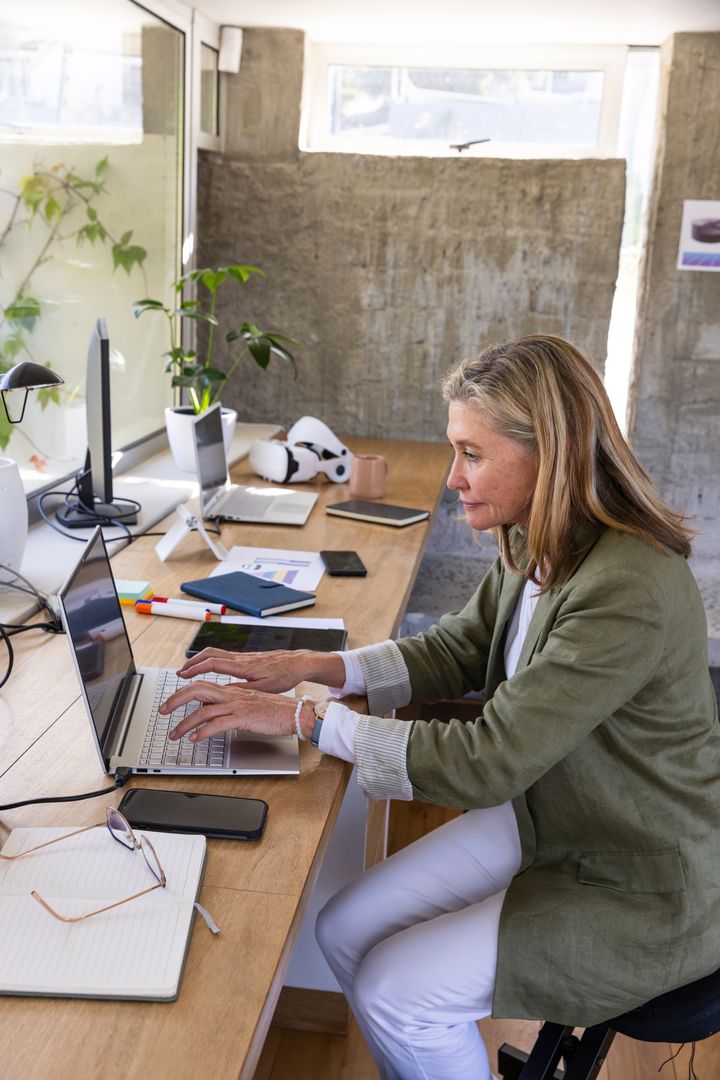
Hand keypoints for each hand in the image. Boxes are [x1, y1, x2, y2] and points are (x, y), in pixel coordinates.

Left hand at [159, 681, 316, 742]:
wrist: (294, 713)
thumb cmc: (274, 711)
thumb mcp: (247, 705)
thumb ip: (228, 707)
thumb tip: (210, 713)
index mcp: (232, 690)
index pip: (201, 686)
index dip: (182, 692)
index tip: (170, 702)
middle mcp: (232, 694)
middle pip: (196, 690)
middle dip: (175, 700)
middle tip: (162, 710)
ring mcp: (237, 705)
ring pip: (203, 710)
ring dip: (185, 723)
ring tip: (175, 734)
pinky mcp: (244, 717)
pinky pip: (218, 724)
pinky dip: (203, 731)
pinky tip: (195, 738)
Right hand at [175, 648, 344, 692]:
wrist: (299, 663)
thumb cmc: (285, 676)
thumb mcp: (263, 689)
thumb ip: (241, 691)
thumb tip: (221, 696)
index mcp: (243, 666)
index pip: (213, 664)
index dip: (195, 669)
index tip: (182, 675)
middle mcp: (241, 658)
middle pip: (210, 654)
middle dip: (192, 663)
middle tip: (180, 673)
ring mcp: (244, 656)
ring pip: (216, 653)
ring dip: (201, 660)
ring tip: (190, 670)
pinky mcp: (248, 657)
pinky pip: (224, 656)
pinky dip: (212, 661)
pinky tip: (211, 669)